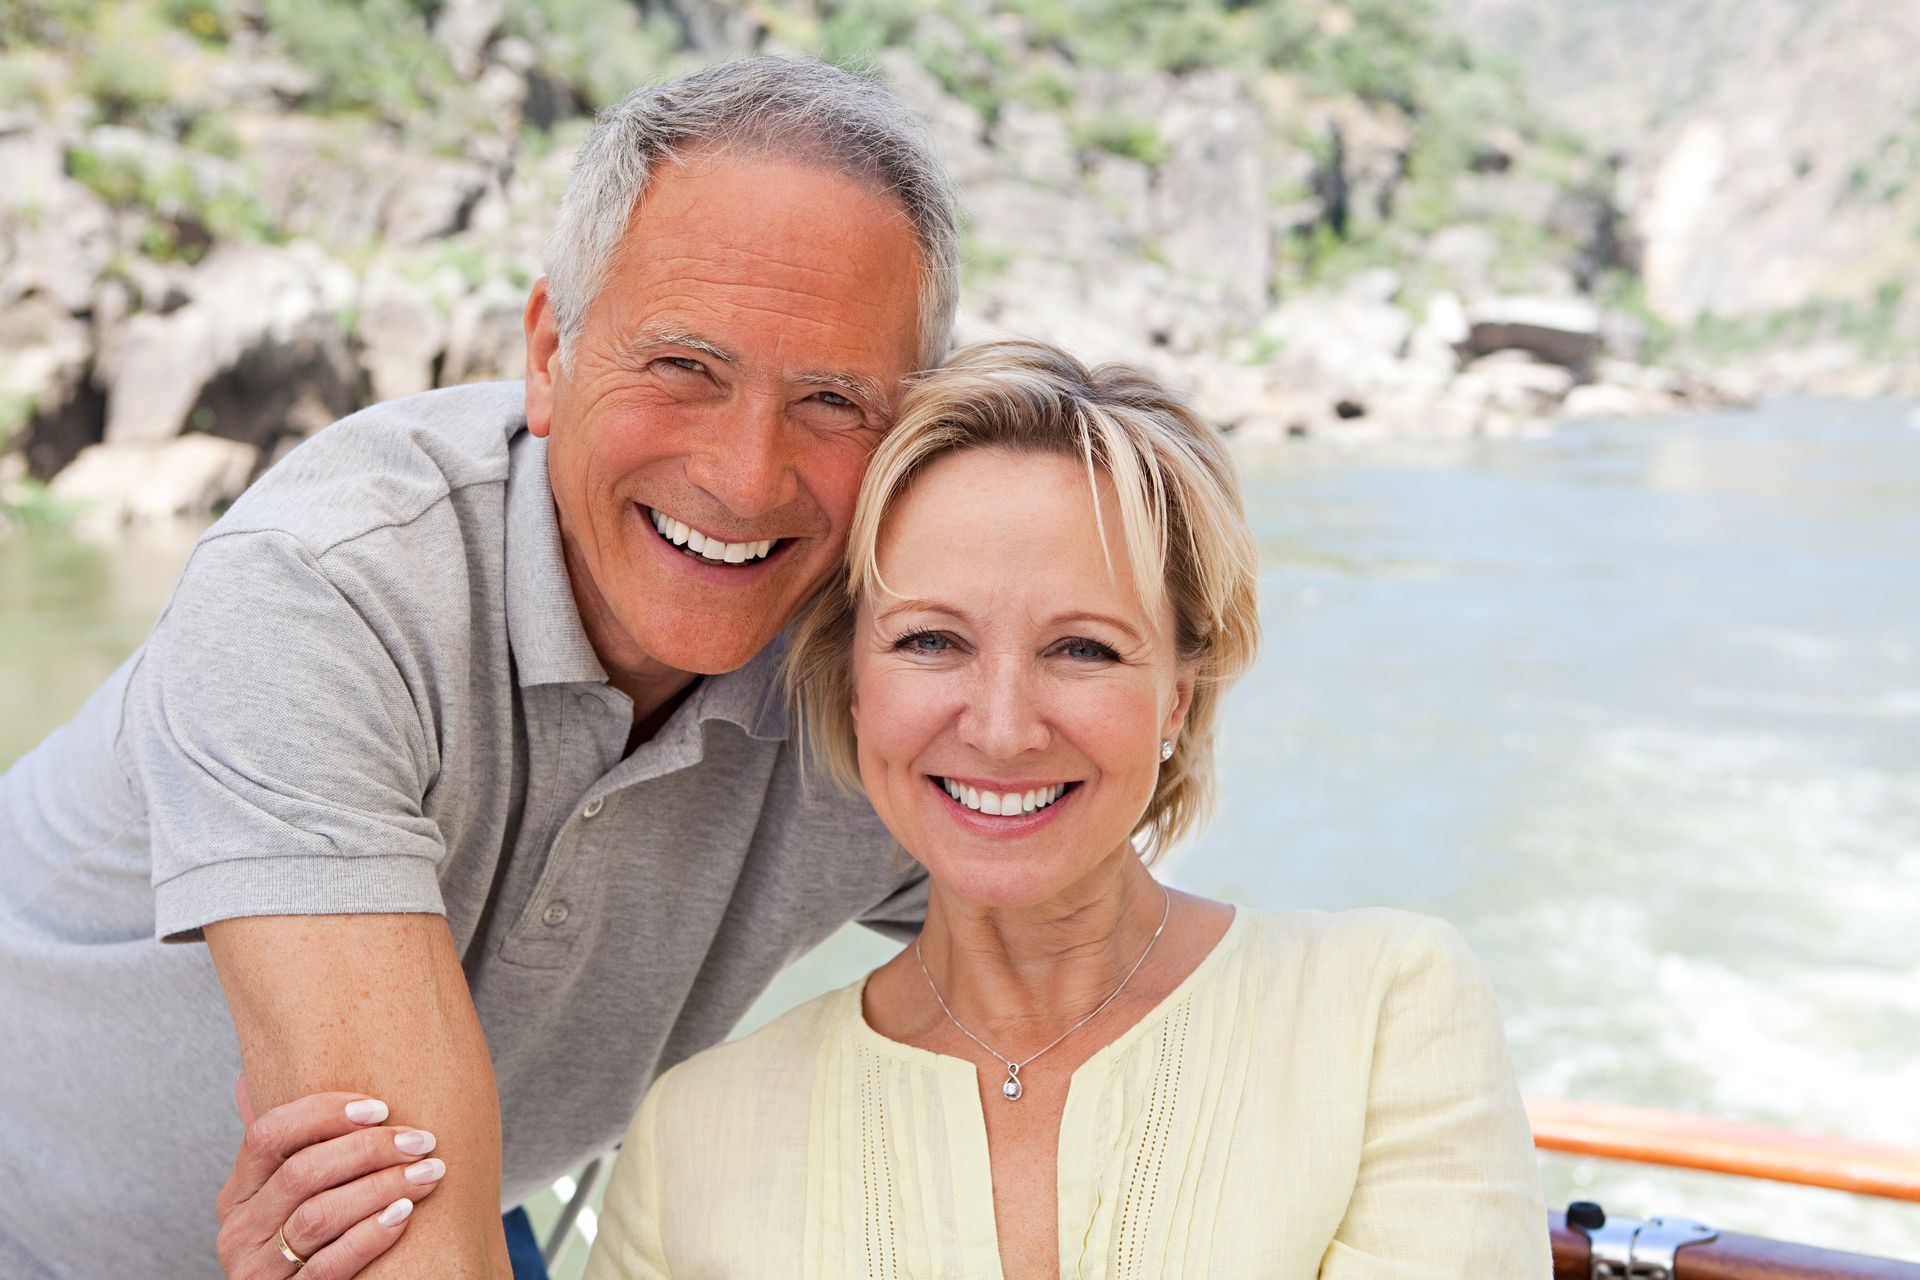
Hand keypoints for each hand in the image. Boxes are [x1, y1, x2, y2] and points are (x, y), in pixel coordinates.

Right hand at [215, 1076, 449, 1277]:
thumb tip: (249, 1078)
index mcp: (237, 1193)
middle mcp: (239, 1231)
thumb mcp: (281, 1194)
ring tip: (428, 1173)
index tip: (381, 1108)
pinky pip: (329, 1266)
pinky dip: (369, 1235)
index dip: (324, 1113)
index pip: (268, 1135)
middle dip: (368, 1150)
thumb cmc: (307, 1237)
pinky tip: (404, 1214)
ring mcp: (257, 1271)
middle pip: (301, 1173)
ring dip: (381, 1187)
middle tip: (421, 1141)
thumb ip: (280, 1146)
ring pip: (318, 1216)